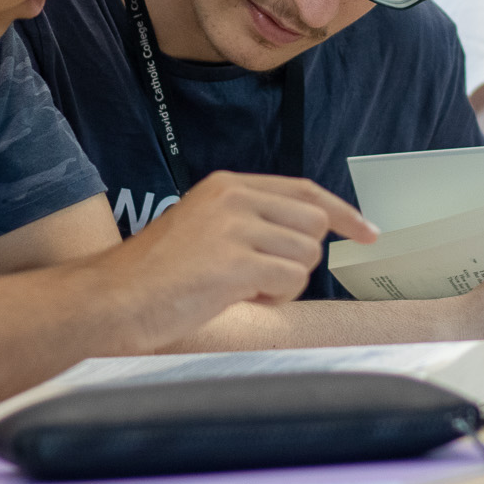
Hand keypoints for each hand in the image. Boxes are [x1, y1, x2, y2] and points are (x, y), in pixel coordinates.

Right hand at [101, 172, 375, 330]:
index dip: (341, 212)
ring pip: (306, 255)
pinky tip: (240, 298)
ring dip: (284, 282)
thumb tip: (309, 236)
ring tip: (244, 289)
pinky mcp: (234, 262)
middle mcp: (233, 198)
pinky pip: (290, 280)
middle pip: (313, 224)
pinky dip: (274, 298)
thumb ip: (251, 222)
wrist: (115, 298)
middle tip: (262, 278)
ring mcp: (234, 228)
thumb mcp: (205, 228)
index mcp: (227, 185)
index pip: (304, 191)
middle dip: (299, 258)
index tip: (368, 231)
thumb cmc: (159, 275)